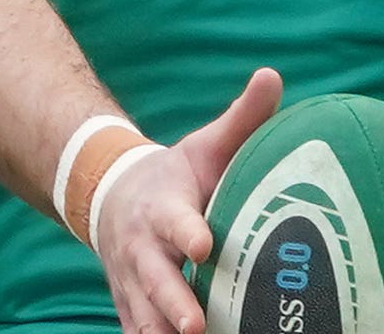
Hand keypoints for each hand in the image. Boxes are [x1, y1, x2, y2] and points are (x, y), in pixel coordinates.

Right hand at [93, 67, 283, 333]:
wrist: (110, 198)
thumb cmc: (176, 175)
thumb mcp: (205, 145)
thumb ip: (241, 117)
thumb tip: (272, 76)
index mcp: (163, 207)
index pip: (175, 220)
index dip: (188, 233)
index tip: (204, 245)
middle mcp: (142, 250)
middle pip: (155, 280)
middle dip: (173, 304)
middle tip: (195, 327)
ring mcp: (133, 284)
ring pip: (144, 318)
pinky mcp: (132, 310)